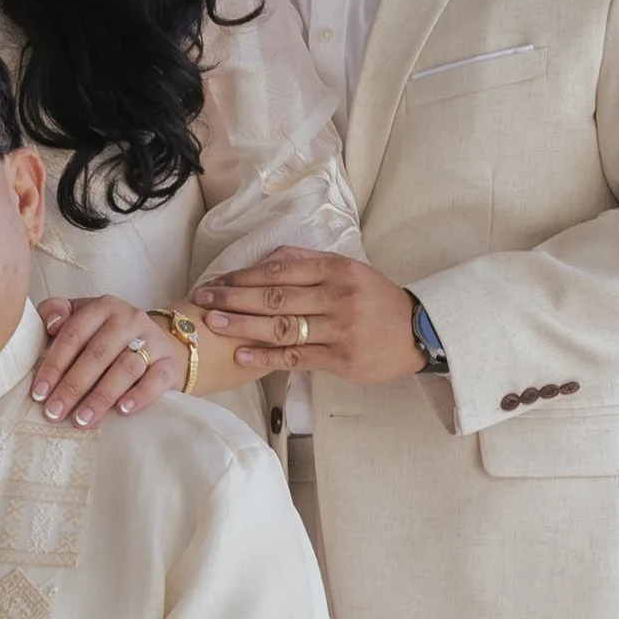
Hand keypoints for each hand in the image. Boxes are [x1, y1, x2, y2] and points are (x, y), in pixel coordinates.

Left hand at [32, 296, 186, 425]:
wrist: (158, 346)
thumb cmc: (109, 338)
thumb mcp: (83, 318)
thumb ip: (58, 313)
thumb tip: (51, 324)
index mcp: (102, 307)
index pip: (74, 334)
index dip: (54, 365)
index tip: (39, 393)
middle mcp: (129, 319)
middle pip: (97, 354)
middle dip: (72, 386)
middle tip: (54, 412)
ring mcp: (152, 341)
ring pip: (124, 368)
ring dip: (100, 396)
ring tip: (81, 420)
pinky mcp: (169, 363)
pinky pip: (156, 379)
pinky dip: (139, 395)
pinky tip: (122, 410)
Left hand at [196, 252, 423, 385]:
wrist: (416, 332)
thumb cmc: (375, 300)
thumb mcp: (348, 270)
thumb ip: (307, 263)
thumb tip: (264, 260)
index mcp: (336, 270)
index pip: (280, 271)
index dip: (244, 276)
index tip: (217, 279)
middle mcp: (337, 297)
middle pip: (275, 297)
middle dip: (234, 297)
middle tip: (202, 298)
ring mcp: (338, 329)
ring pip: (281, 326)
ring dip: (242, 325)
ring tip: (213, 323)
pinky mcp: (340, 358)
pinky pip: (296, 357)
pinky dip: (266, 357)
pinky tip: (241, 355)